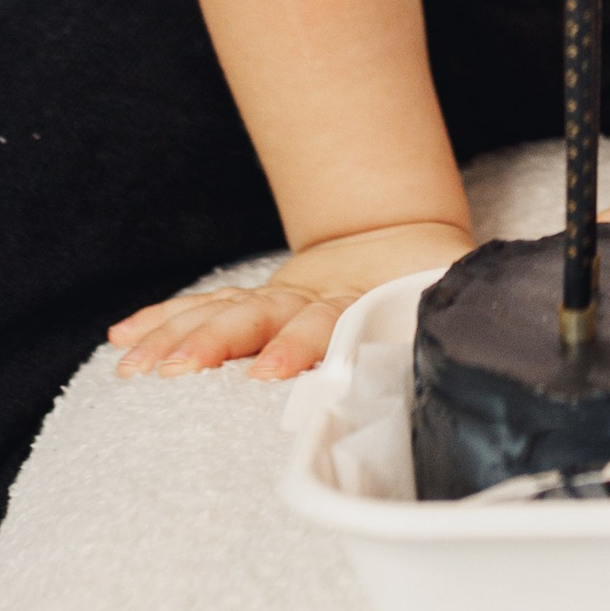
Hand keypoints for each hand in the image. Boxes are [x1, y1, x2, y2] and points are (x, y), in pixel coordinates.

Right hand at [108, 218, 472, 383]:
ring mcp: (273, 301)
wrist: (401, 238)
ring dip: (176, 339)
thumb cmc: (426, 285)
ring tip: (135, 366)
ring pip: (219, 314)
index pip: (322, 326)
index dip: (296, 347)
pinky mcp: (254, 306)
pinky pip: (202, 311)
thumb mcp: (447, 299)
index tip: (267, 370)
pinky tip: (123, 340)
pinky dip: (162, 322)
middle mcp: (305, 300)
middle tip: (177, 372)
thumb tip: (485, 344)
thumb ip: (449, 322)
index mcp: (355, 304)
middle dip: (214, 344)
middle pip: (256, 319)